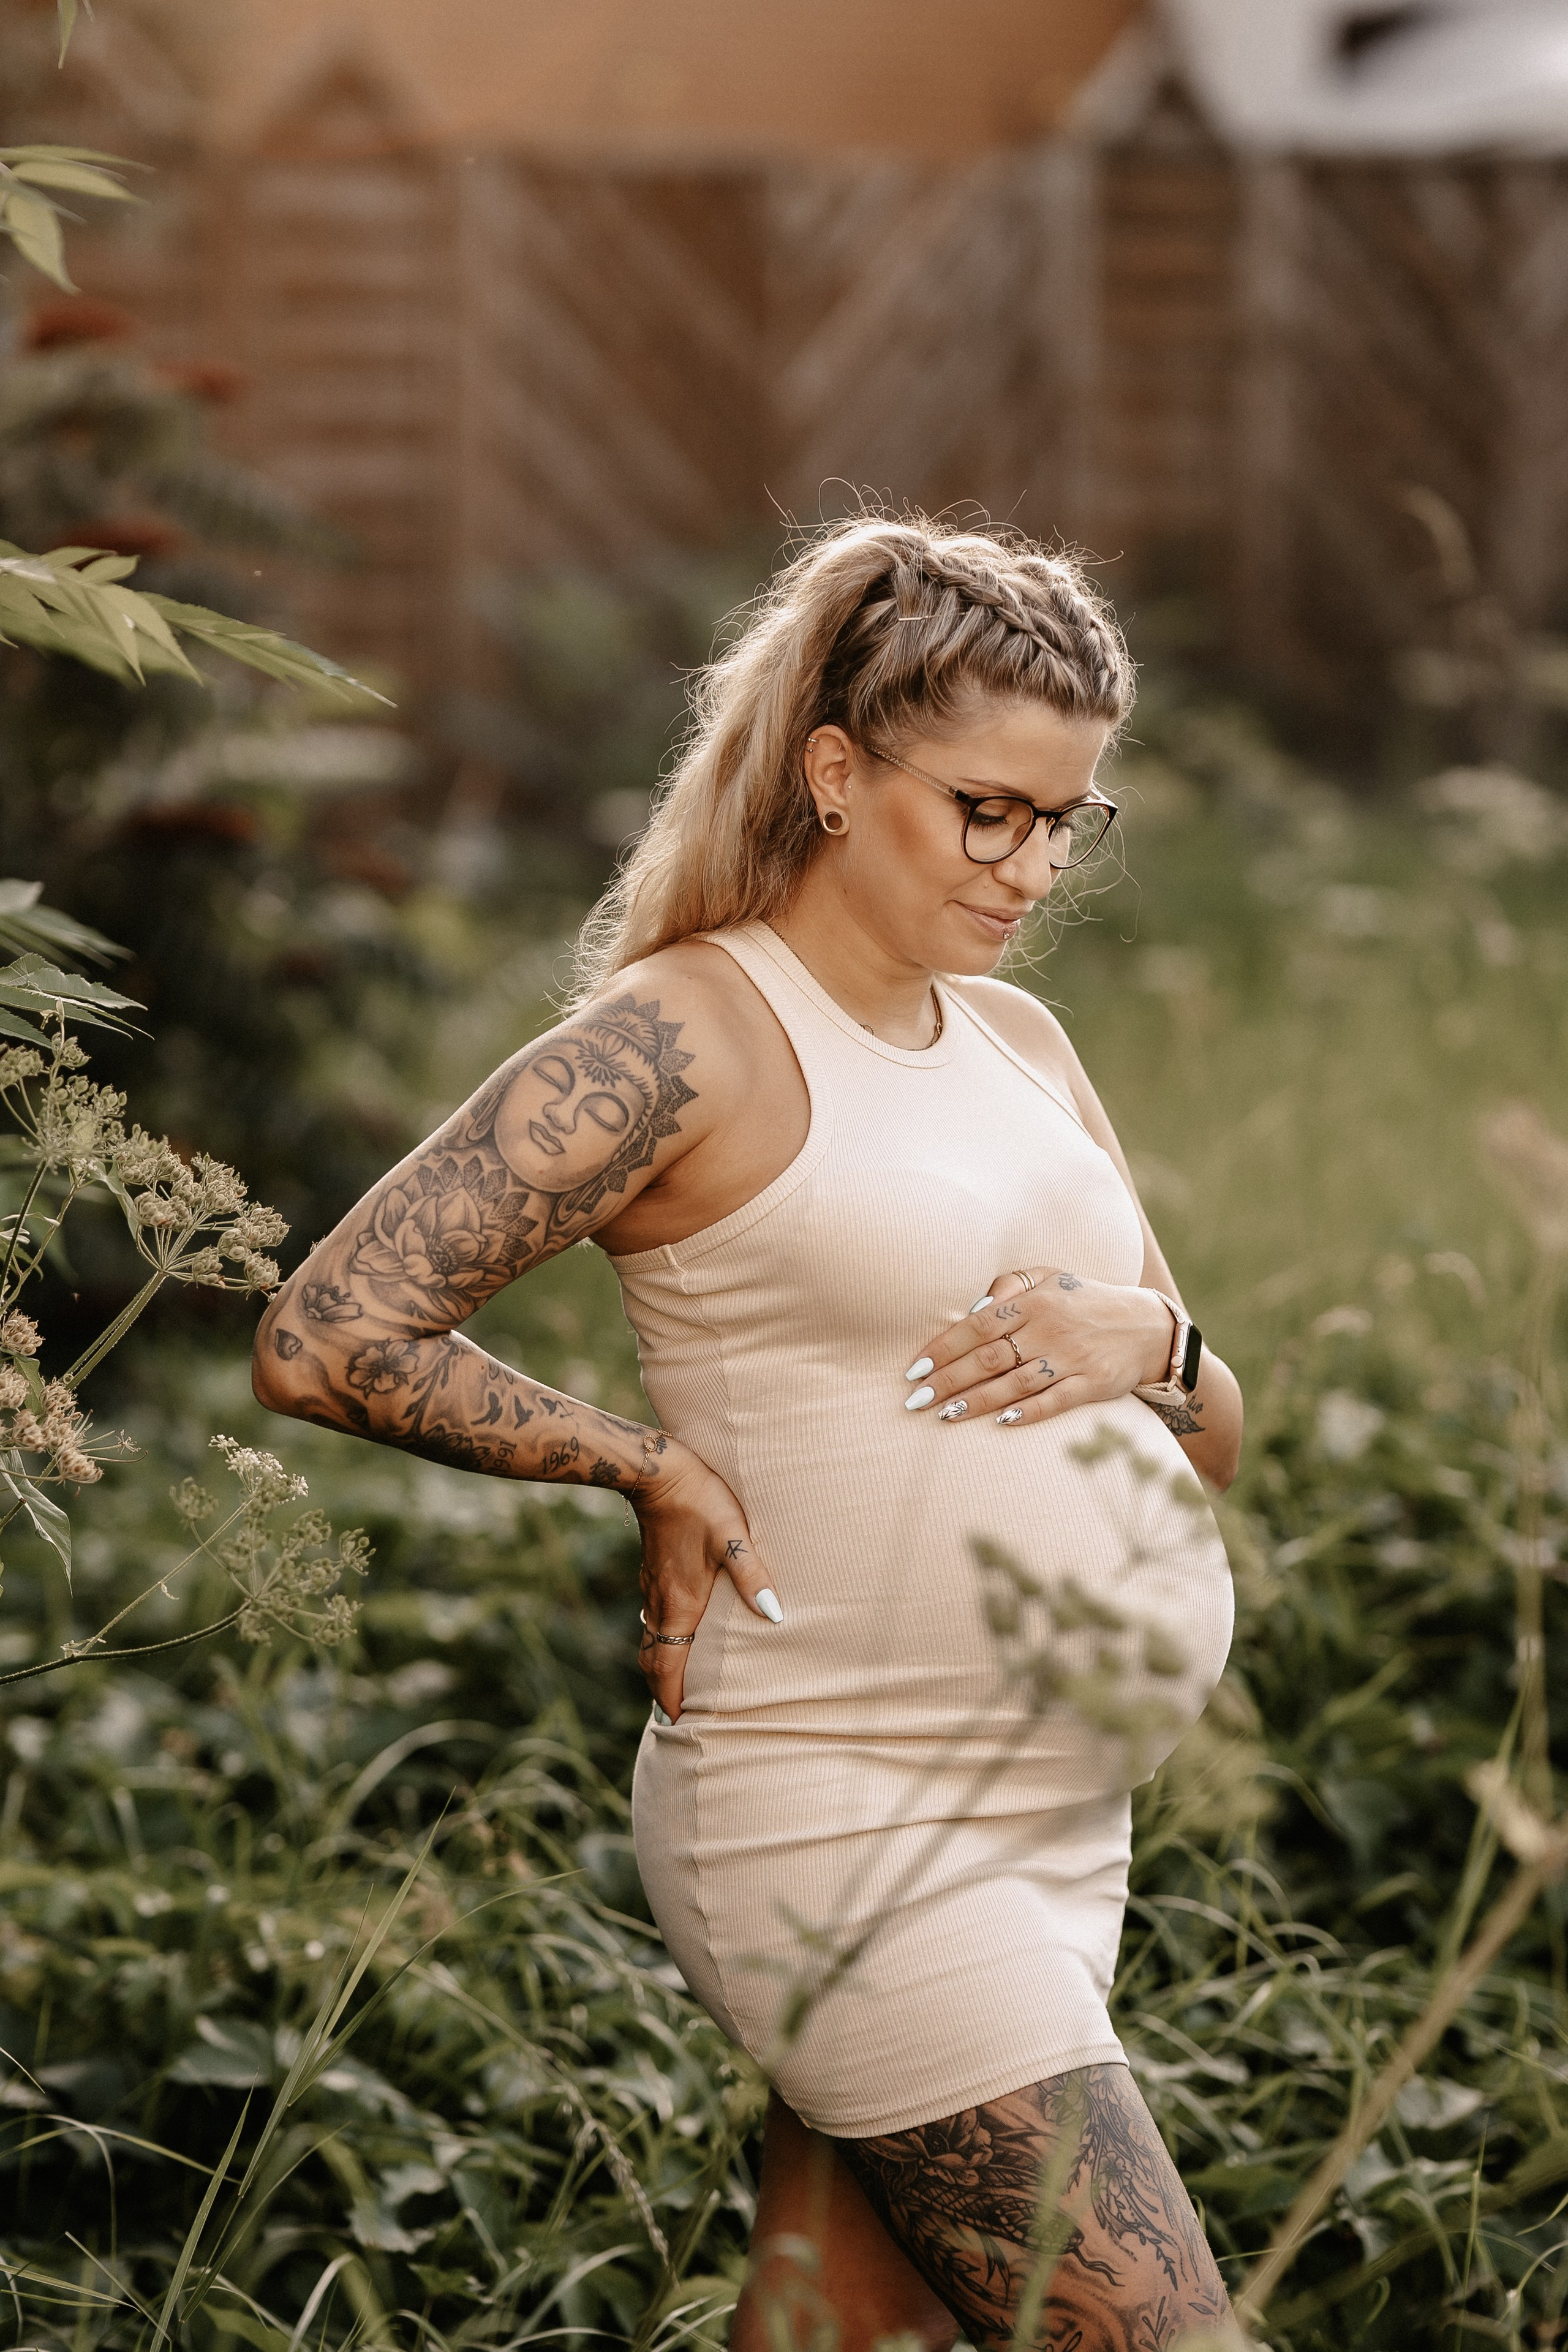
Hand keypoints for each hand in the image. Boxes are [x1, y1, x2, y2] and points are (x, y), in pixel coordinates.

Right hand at [631, 1436, 780, 1720]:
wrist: (657, 1471)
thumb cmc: (700, 1501)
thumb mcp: (733, 1537)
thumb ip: (753, 1576)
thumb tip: (775, 1616)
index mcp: (679, 1603)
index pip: (667, 1665)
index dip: (670, 1698)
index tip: (677, 1723)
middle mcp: (661, 1601)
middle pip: (653, 1659)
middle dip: (662, 1690)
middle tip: (676, 1714)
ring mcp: (653, 1586)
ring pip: (652, 1638)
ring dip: (661, 1664)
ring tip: (677, 1683)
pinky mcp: (654, 1570)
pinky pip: (653, 1617)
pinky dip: (662, 1638)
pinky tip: (679, 1632)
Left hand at [902, 1267, 1173, 1428]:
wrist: (1148, 1327)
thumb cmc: (1086, 1301)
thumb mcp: (1050, 1277)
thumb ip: (1009, 1285)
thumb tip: (971, 1308)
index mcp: (1035, 1301)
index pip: (978, 1325)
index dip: (944, 1347)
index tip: (916, 1368)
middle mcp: (1050, 1328)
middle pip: (990, 1358)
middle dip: (949, 1380)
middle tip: (915, 1400)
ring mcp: (1072, 1357)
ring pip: (1015, 1383)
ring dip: (977, 1402)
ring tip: (943, 1415)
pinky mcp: (1092, 1383)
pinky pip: (1054, 1401)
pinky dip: (1027, 1413)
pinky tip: (1000, 1423)